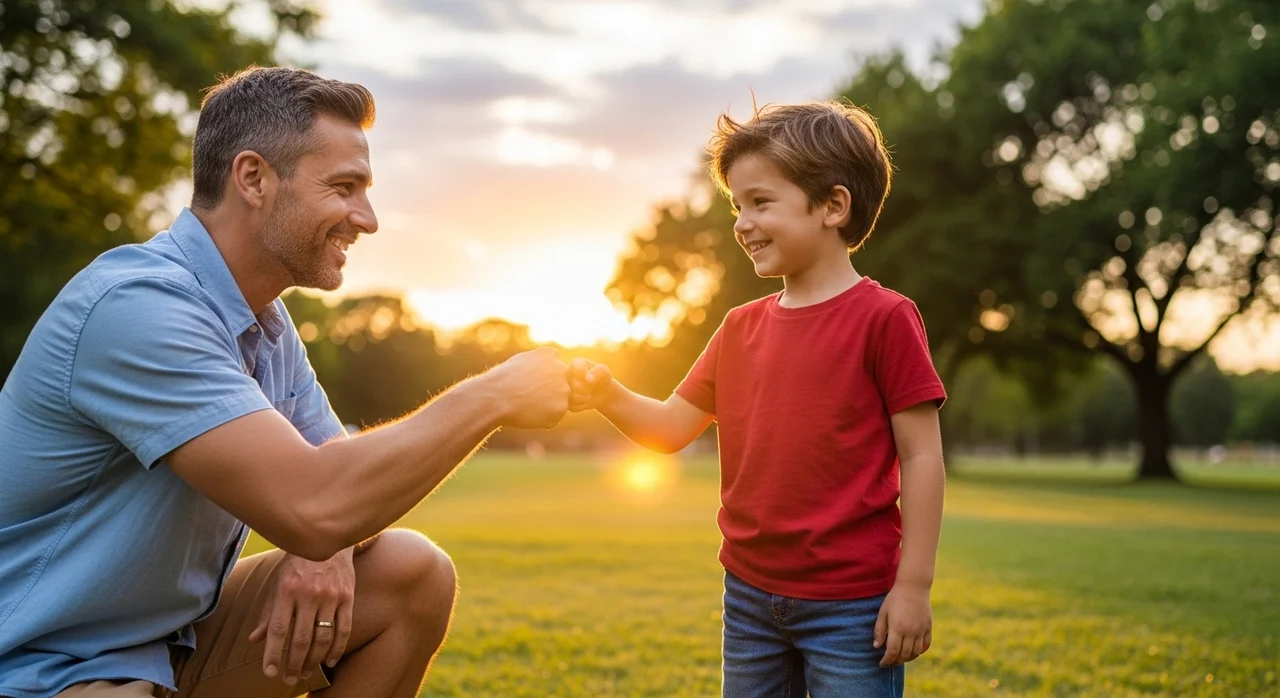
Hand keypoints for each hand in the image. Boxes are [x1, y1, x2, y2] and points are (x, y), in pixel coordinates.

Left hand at [249, 550, 355, 685]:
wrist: (328, 540)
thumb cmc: (297, 564)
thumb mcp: (277, 583)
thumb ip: (268, 613)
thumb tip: (255, 640)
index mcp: (287, 590)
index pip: (279, 629)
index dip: (273, 654)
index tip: (269, 673)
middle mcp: (309, 594)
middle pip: (301, 639)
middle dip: (293, 664)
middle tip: (290, 679)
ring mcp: (331, 596)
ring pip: (322, 638)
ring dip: (313, 660)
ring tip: (306, 672)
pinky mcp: (347, 597)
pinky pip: (344, 629)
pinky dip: (337, 649)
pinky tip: (330, 661)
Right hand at [484, 347, 569, 428]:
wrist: (494, 398)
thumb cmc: (503, 380)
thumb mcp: (522, 360)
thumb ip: (540, 362)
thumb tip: (548, 369)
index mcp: (552, 355)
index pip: (555, 370)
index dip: (539, 379)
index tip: (525, 382)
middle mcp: (562, 370)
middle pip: (560, 386)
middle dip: (546, 393)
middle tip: (526, 395)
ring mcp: (564, 389)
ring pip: (558, 402)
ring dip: (545, 406)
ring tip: (526, 404)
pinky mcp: (561, 408)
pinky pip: (553, 417)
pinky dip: (542, 419)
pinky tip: (528, 413)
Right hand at [567, 358, 613, 411]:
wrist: (602, 392)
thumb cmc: (602, 377)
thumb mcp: (603, 371)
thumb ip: (597, 371)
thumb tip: (588, 378)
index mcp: (575, 364)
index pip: (574, 369)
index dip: (583, 376)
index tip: (592, 380)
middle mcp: (566, 375)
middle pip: (568, 383)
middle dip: (582, 389)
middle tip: (590, 390)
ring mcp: (564, 388)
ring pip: (566, 396)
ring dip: (580, 399)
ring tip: (588, 396)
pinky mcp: (565, 400)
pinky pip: (570, 406)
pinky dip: (579, 406)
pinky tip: (585, 403)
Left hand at [873, 582, 931, 666]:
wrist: (913, 586)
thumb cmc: (895, 598)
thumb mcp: (883, 612)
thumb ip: (879, 630)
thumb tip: (877, 647)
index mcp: (898, 628)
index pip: (892, 652)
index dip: (886, 660)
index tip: (882, 663)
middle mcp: (911, 631)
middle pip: (904, 655)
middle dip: (896, 661)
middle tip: (890, 661)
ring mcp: (921, 630)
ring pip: (916, 652)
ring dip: (907, 658)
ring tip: (900, 658)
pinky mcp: (929, 627)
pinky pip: (926, 645)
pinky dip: (919, 651)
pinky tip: (913, 651)